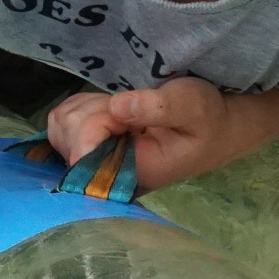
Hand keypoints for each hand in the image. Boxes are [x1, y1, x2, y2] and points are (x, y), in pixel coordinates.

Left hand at [44, 78, 278, 193]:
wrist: (217, 127)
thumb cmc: (208, 119)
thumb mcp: (193, 105)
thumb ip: (160, 107)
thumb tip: (118, 106)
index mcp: (129, 174)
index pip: (82, 150)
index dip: (97, 119)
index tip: (124, 109)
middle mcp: (105, 174)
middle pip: (66, 133)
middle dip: (96, 109)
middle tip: (131, 106)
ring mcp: (94, 160)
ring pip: (61, 124)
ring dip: (90, 106)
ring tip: (124, 109)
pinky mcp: (89, 145)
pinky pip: (62, 120)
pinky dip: (83, 105)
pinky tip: (111, 110)